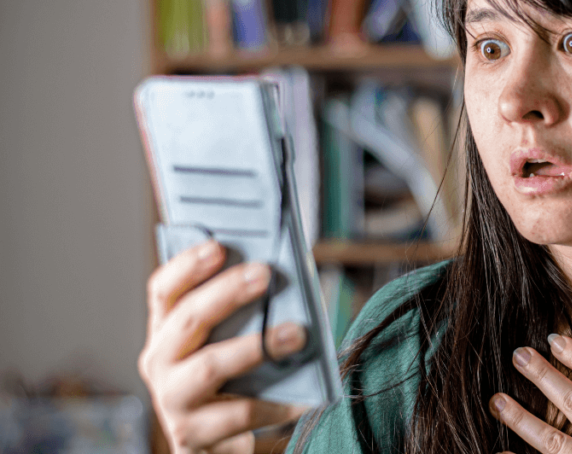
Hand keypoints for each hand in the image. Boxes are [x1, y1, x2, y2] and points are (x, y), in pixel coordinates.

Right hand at [138, 240, 308, 453]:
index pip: (163, 290)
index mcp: (165, 331)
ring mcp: (171, 401)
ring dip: (257, 346)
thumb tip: (278, 276)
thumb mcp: (226, 344)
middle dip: (227, 293)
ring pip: (211, 366)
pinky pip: (240, 414)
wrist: (216, 445)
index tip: (218, 245)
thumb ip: (241, 315)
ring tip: (297, 334)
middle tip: (266, 275)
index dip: (187, 266)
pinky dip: (276, 403)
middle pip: (188, 319)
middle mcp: (159, 362)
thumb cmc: (231, 381)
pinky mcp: (191, 435)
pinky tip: (303, 396)